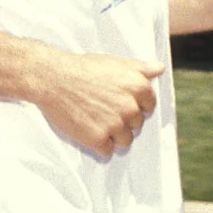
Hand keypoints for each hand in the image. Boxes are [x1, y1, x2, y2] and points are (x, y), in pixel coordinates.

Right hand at [28, 51, 164, 157]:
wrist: (52, 79)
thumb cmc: (82, 68)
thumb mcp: (114, 62)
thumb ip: (140, 68)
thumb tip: (160, 69)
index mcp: (139, 87)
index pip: (149, 107)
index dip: (134, 106)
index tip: (118, 102)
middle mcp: (131, 108)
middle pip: (136, 125)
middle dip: (123, 120)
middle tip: (103, 110)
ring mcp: (115, 125)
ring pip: (124, 141)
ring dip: (113, 135)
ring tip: (96, 121)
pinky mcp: (98, 139)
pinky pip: (107, 151)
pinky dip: (98, 144)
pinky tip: (88, 130)